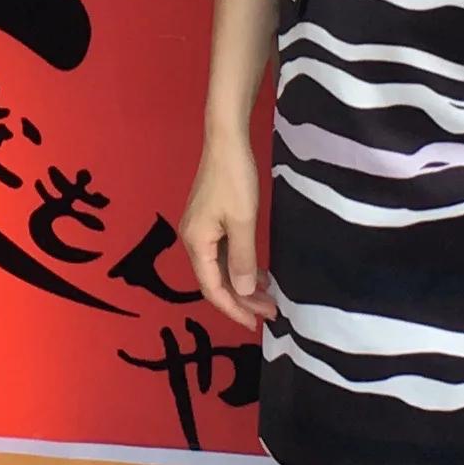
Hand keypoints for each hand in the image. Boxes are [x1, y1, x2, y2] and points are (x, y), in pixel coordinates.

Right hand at [181, 125, 275, 330]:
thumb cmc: (234, 179)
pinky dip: (241, 267)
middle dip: (242, 300)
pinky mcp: (211, 220)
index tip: (256, 323)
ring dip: (243, 285)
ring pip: (222, 268)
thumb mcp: (243, 222)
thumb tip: (241, 292)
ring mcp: (201, 230)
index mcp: (196, 243)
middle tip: (270, 312)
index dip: (233, 309)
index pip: (213, 288)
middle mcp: (193, 240)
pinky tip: (258, 274)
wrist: (226, 141)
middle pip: (216, 281)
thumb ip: (242, 259)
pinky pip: (224, 254)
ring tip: (268, 298)